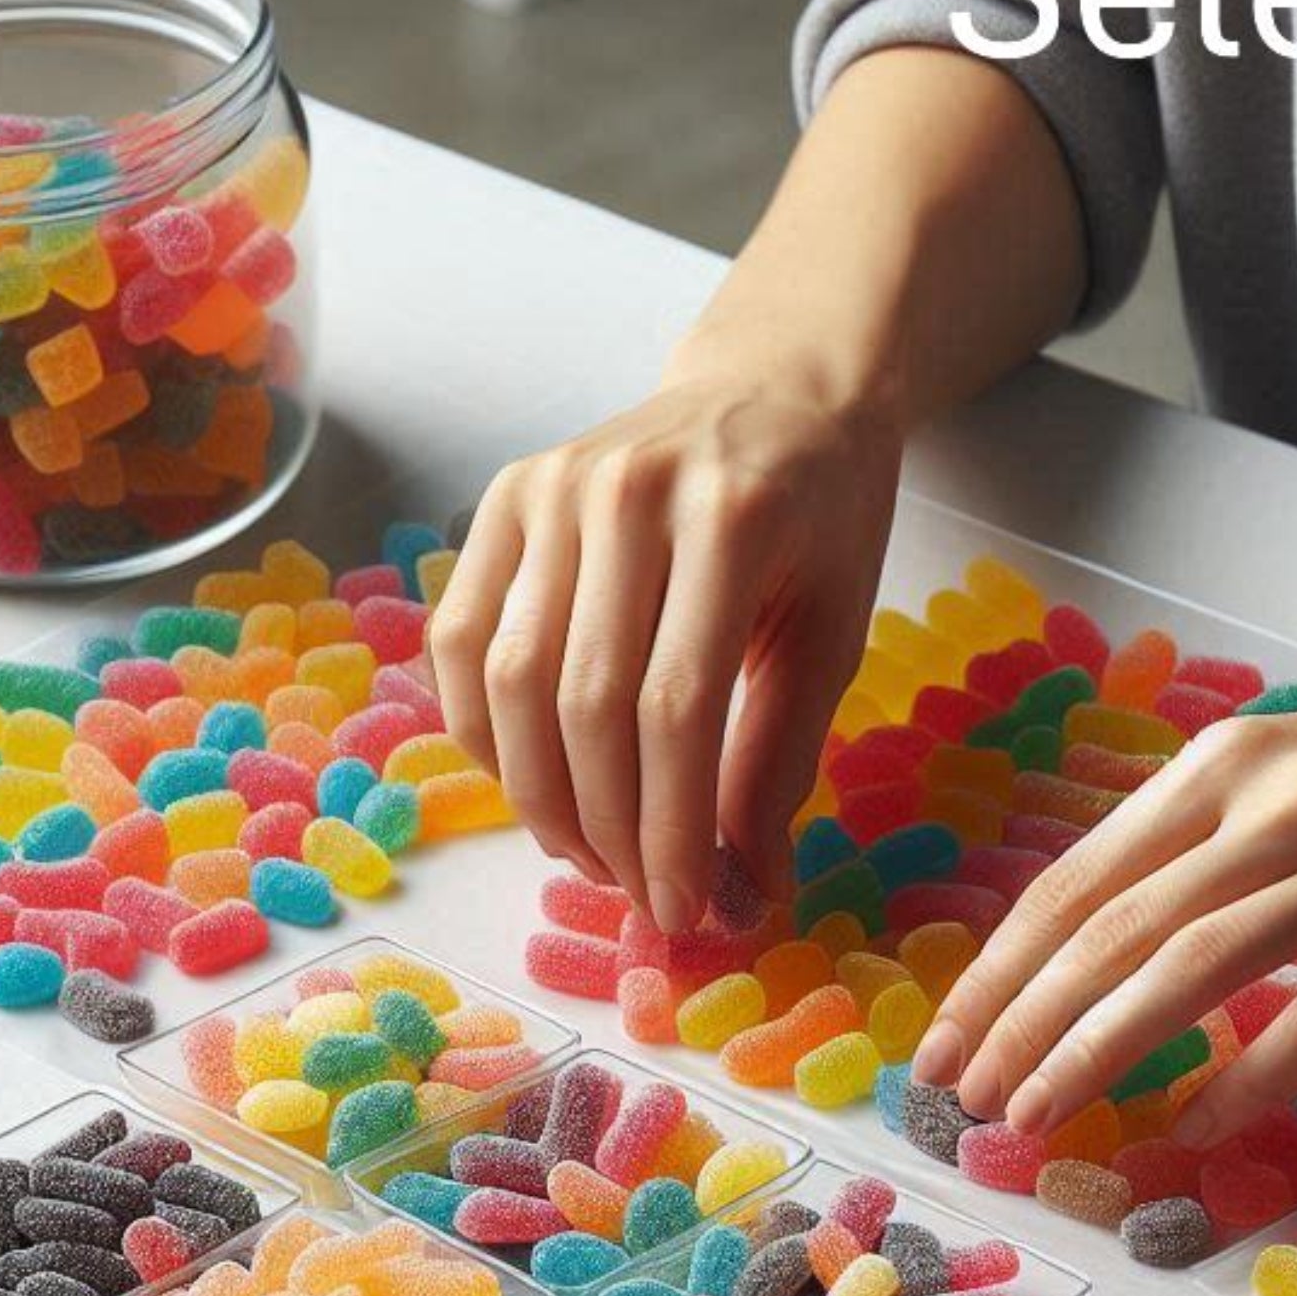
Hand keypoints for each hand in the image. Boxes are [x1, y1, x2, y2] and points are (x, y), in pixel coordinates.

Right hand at [427, 360, 901, 930]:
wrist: (772, 388)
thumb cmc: (819, 516)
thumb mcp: (834, 632)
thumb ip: (781, 759)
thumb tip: (747, 894)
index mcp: (730, 518)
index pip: (675, 709)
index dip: (669, 828)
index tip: (681, 907)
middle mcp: (625, 492)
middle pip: (584, 704)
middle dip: (607, 827)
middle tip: (636, 893)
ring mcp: (551, 488)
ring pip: (511, 681)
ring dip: (539, 795)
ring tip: (587, 852)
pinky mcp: (505, 497)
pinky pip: (462, 641)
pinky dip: (484, 732)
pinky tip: (534, 781)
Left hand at [913, 642, 1296, 1148]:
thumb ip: (1219, 853)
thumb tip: (1115, 951)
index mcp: (1235, 763)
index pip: (1080, 879)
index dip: (1000, 970)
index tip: (945, 1042)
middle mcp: (1283, 800)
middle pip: (1113, 927)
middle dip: (1019, 1022)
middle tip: (960, 1100)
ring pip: (1192, 968)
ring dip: (1096, 1051)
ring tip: (1034, 1118)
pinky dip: (1249, 1075)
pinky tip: (1199, 1127)